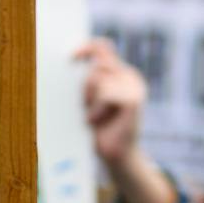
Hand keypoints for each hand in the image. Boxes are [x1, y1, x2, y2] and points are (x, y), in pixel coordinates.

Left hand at [75, 38, 145, 171]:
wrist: (116, 155)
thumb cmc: (98, 126)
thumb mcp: (89, 98)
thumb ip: (86, 78)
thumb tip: (69, 60)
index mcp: (119, 71)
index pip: (102, 47)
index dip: (85, 47)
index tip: (70, 57)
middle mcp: (129, 75)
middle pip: (96, 64)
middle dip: (85, 87)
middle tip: (86, 107)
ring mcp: (134, 86)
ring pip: (97, 79)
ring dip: (88, 100)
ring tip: (93, 116)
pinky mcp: (133, 99)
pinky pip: (105, 93)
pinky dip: (96, 109)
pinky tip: (98, 121)